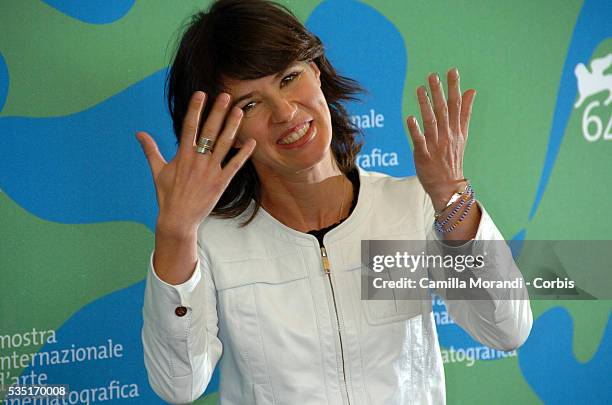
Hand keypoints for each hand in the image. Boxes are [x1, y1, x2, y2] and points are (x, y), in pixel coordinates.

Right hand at [136, 91, 255, 238]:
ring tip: (239, 111)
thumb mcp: (157, 170)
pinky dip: (244, 154)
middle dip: (218, 112)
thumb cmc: (167, 195)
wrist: (178, 219)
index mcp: (182, 155)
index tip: (201, 94)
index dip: (195, 109)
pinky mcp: (221, 182)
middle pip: (209, 131)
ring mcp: (211, 171)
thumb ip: (151, 149)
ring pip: (224, 144)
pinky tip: (252, 142)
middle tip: (226, 96)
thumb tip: (139, 133)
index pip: (189, 126)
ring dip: (232, 127)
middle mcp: (197, 160)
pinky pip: (235, 165)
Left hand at [406, 68, 475, 211]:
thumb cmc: (452, 158)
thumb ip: (465, 112)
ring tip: (419, 89)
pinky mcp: (424, 155)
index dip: (454, 87)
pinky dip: (415, 129)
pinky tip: (410, 117)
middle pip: (444, 111)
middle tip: (433, 75)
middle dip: (439, 93)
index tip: (452, 71)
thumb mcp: (462, 134)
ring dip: (426, 106)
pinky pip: (419, 141)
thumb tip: (471, 90)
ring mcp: (435, 145)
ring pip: (431, 122)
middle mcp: (447, 135)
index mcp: (456, 130)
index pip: (457, 105)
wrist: (448, 186)